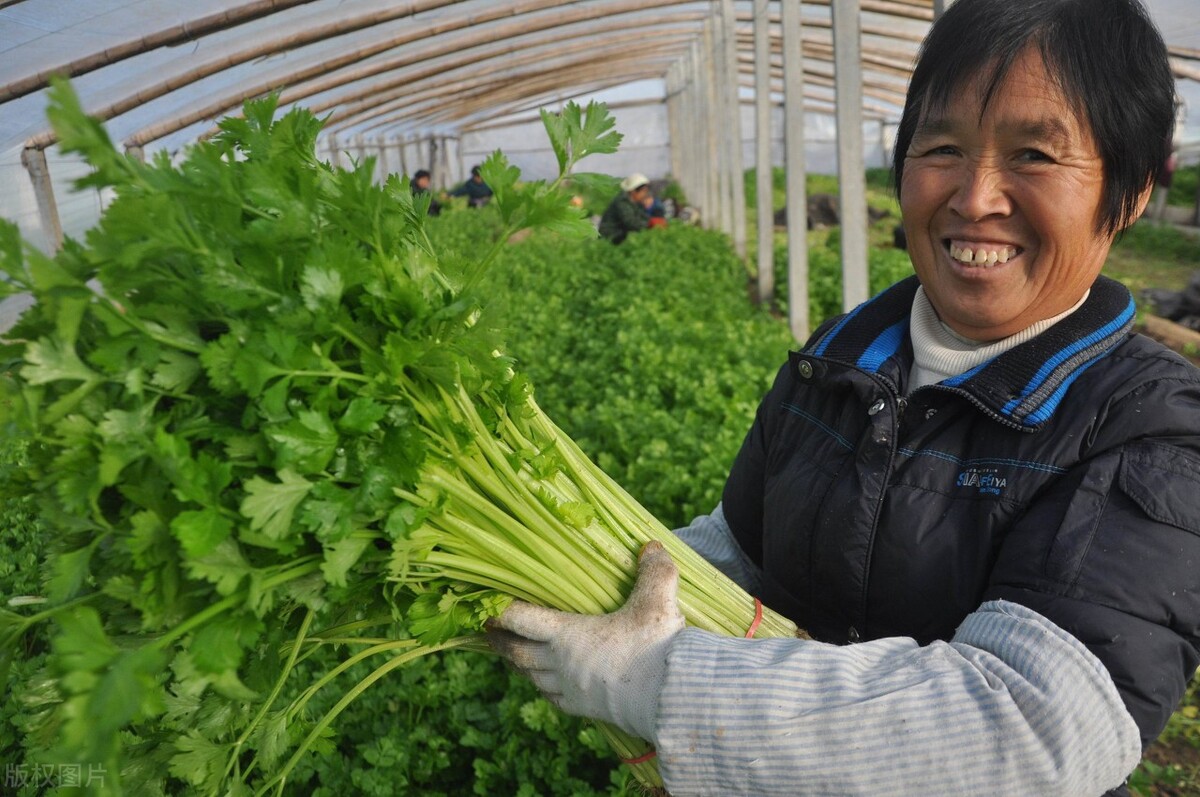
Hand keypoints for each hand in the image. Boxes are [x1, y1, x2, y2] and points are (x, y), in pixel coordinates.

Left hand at [487, 541, 684, 740]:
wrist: (669, 698)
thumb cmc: (655, 647)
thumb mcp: (657, 600)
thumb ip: (653, 570)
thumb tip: (652, 546)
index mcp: (567, 634)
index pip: (520, 619)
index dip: (500, 611)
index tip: (487, 605)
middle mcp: (561, 663)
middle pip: (518, 653)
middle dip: (501, 641)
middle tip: (491, 631)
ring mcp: (571, 690)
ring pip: (532, 678)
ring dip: (520, 665)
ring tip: (515, 655)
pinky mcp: (586, 709)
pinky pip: (554, 699)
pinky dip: (544, 688)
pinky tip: (548, 684)